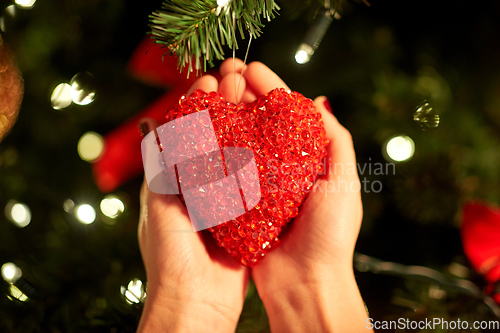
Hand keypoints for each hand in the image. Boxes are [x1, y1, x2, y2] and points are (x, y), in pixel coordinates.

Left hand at [136, 75, 249, 332]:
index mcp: (175, 183)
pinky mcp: (247, 215)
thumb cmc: (171, 256)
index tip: (211, 78)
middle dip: (226, 105)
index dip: (198, 103)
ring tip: (258, 94)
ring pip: (238, 153)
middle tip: (240, 76)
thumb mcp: (159, 206)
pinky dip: (264, 157)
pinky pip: (256, 181)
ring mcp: (226, 200)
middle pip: (215, 136)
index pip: (186, 132)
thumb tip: (152, 127)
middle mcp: (201, 187)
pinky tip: (276, 134)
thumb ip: (161, 169)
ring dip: (247, 123)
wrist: (196, 304)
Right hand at [221, 58, 368, 331]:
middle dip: (242, 96)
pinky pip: (223, 171)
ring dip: (225, 117)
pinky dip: (213, 150)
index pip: (287, 114)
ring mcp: (257, 185)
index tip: (250, 67)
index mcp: (306, 160)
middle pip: (259, 123)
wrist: (306, 285)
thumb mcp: (344, 182)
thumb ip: (335, 141)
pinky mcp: (237, 204)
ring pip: (238, 142)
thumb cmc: (330, 235)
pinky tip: (201, 130)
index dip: (270, 88)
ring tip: (209, 94)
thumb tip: (320, 100)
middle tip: (224, 74)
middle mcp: (280, 169)